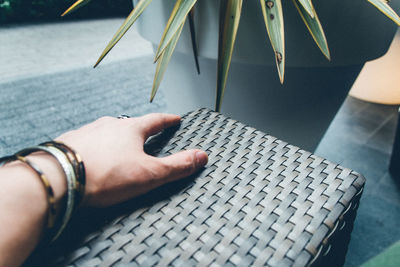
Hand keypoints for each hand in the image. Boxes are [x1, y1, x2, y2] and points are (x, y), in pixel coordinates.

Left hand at [56, 113, 207, 207]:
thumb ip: (177, 165)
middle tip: (146, 135)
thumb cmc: (106, 174)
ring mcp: (87, 132)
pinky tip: (92, 158)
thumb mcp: (149, 173)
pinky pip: (87, 142)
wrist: (60, 177)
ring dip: (115, 138)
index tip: (175, 118)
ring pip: (106, 132)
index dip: (167, 120)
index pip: (155, 120)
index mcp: (130, 129)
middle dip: (139, 130)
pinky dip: (95, 148)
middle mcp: (108, 125)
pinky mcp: (68, 143)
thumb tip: (202, 156)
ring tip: (118, 149)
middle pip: (129, 124)